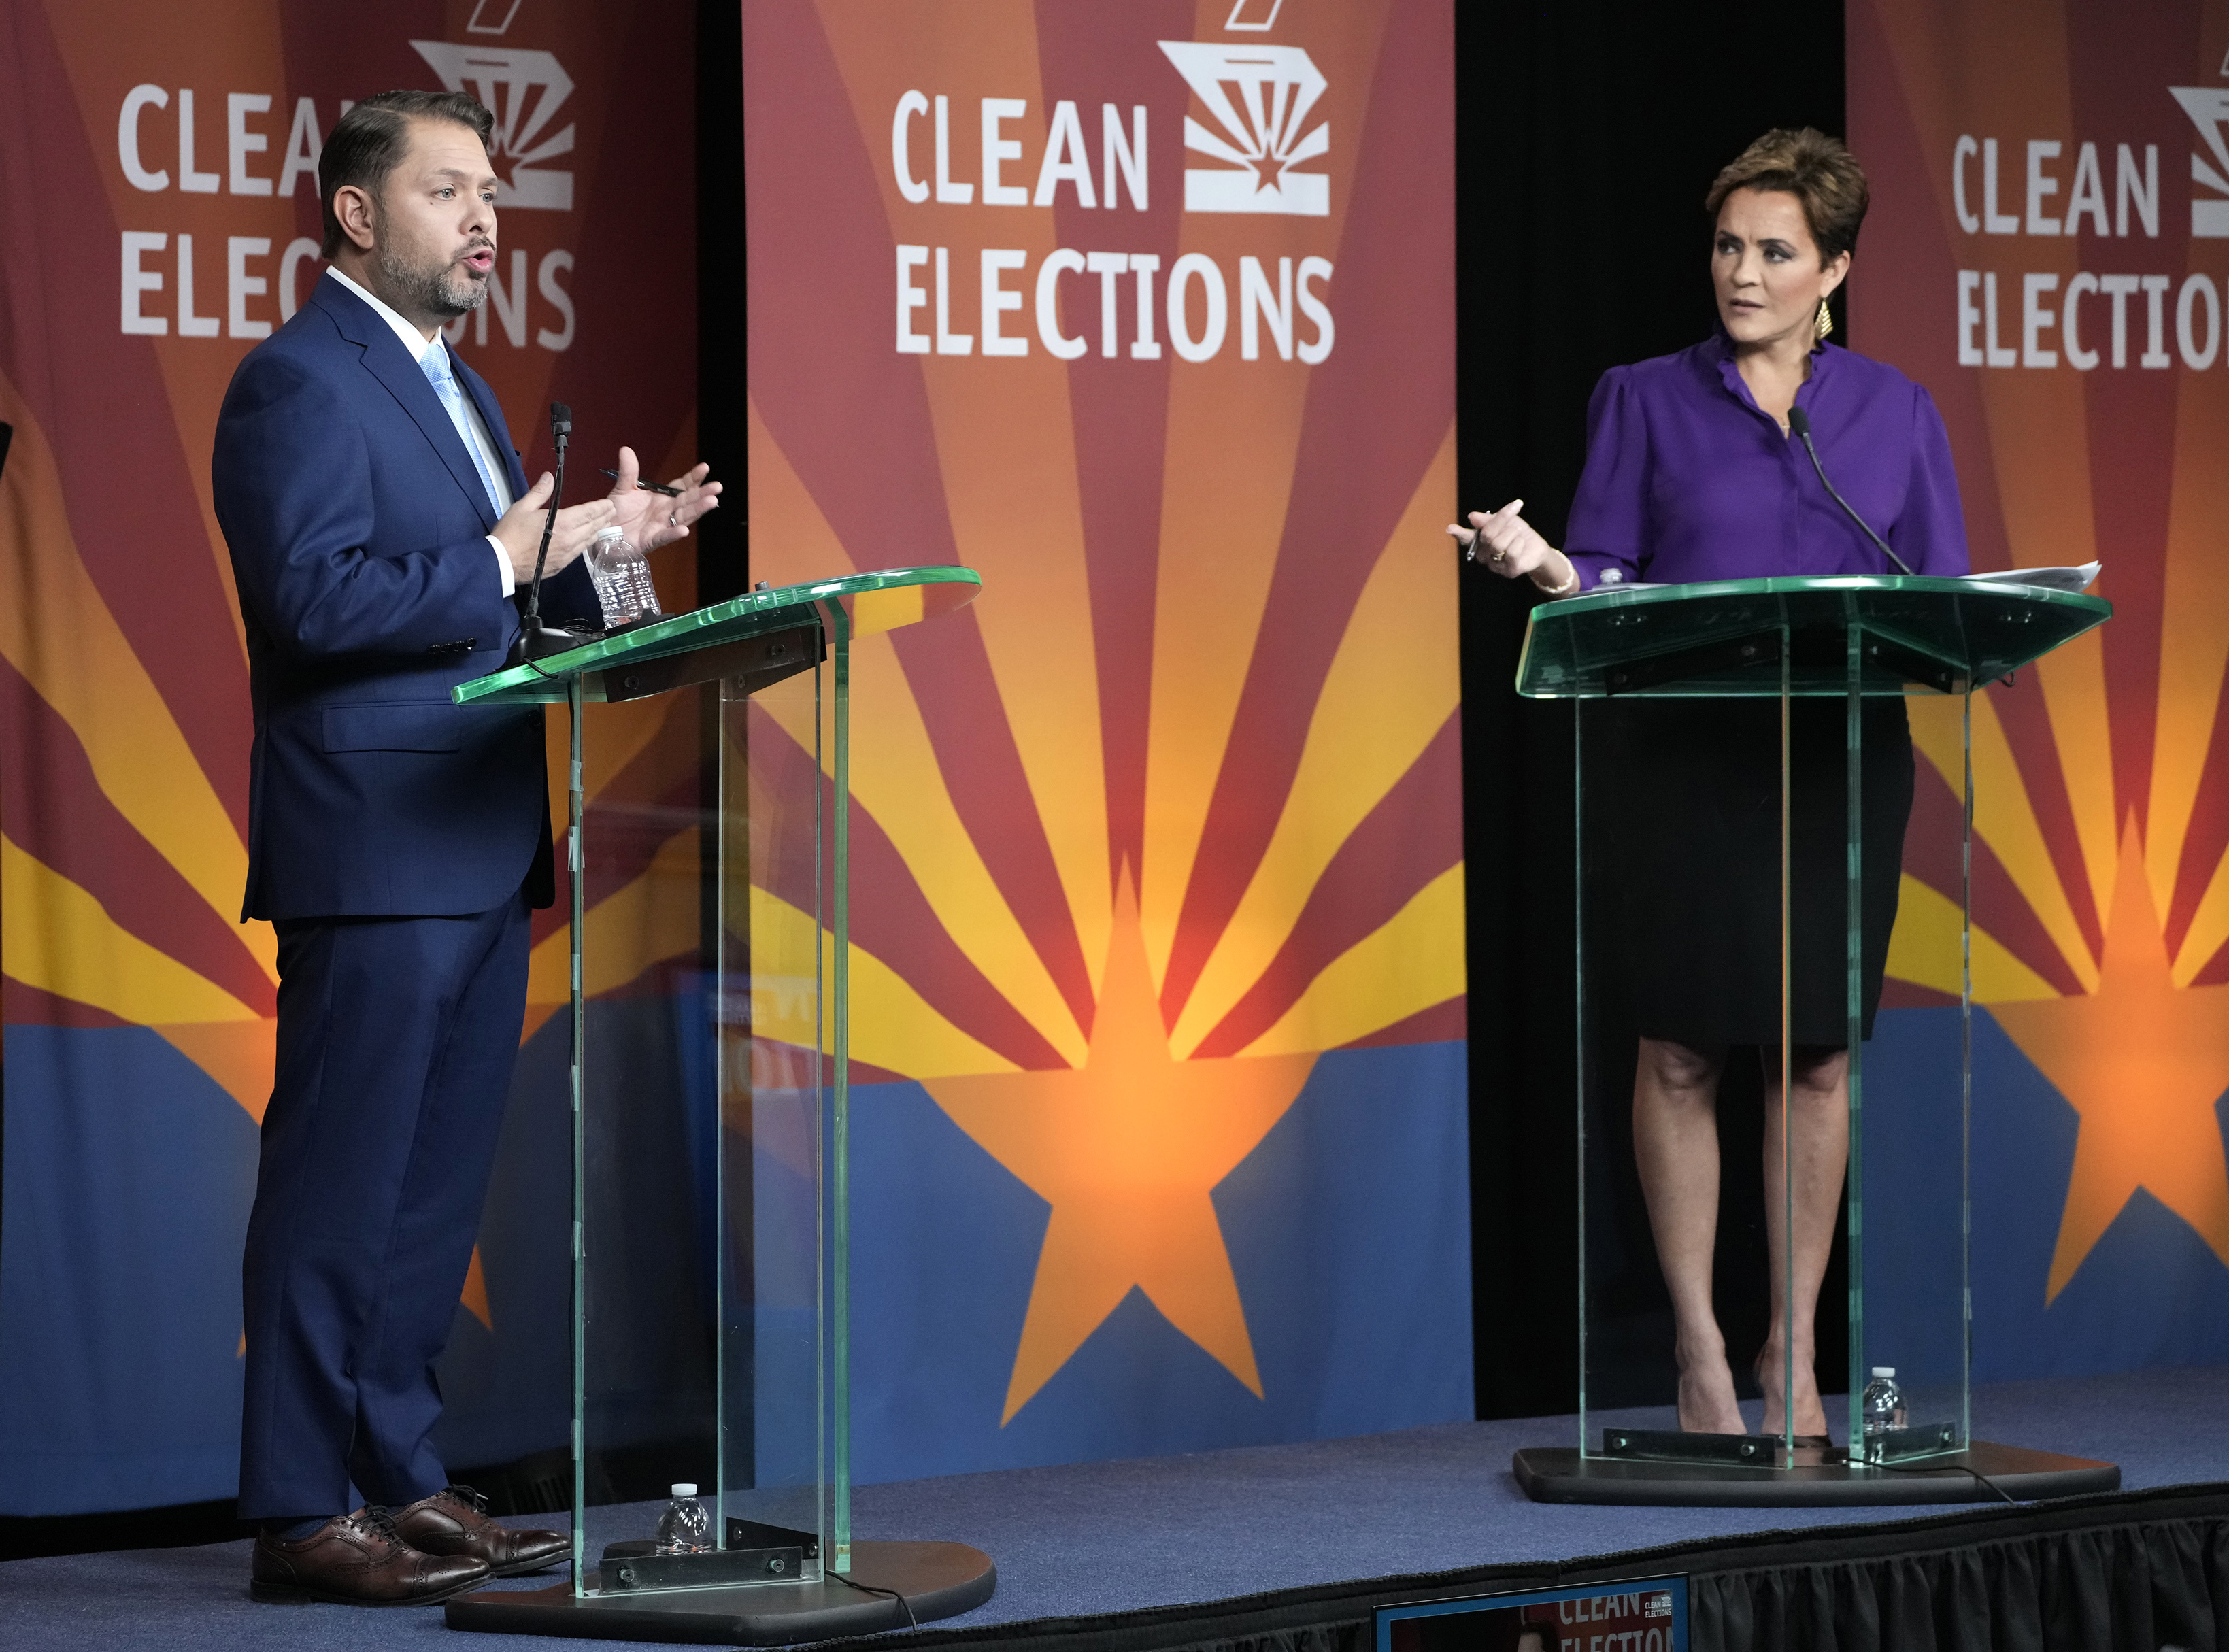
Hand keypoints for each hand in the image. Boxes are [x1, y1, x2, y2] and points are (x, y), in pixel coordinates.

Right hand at [493, 473, 613, 582]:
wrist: (502, 563)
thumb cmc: (510, 534)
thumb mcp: (522, 507)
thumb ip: (540, 492)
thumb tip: (549, 477)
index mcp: (562, 523)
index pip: (588, 512)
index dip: (600, 507)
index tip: (609, 503)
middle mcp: (570, 539)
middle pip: (593, 526)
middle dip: (604, 517)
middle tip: (612, 511)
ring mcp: (567, 554)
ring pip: (589, 540)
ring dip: (599, 530)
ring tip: (605, 523)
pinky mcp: (563, 565)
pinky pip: (580, 552)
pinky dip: (588, 543)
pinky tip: (589, 539)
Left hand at [604, 446, 721, 551]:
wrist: (604, 533)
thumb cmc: (617, 513)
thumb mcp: (623, 489)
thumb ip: (628, 472)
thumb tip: (626, 450)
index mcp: (663, 499)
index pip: (683, 487)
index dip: (694, 478)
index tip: (705, 468)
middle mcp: (666, 512)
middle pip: (689, 501)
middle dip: (703, 494)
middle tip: (717, 486)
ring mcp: (661, 526)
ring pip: (683, 517)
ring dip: (698, 510)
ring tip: (711, 502)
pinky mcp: (652, 540)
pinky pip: (665, 536)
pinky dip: (673, 533)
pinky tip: (683, 530)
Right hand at [1446, 499, 1560, 582]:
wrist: (1536, 547)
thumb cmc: (1517, 533)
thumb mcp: (1505, 521)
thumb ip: (1488, 520)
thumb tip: (1472, 517)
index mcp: (1480, 542)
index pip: (1467, 538)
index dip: (1459, 534)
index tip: (1450, 528)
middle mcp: (1484, 556)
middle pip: (1487, 535)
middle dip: (1502, 520)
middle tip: (1514, 509)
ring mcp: (1496, 566)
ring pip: (1498, 544)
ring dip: (1512, 532)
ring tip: (1519, 531)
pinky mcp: (1509, 571)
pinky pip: (1511, 553)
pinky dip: (1519, 542)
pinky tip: (1521, 543)